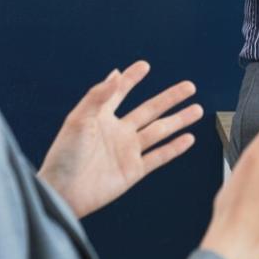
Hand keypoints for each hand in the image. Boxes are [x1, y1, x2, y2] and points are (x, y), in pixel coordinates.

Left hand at [38, 62, 201, 218]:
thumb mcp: (78, 120)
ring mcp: (127, 151)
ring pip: (159, 131)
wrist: (62, 193)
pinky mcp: (133, 170)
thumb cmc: (63, 157)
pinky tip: (188, 139)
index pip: (120, 92)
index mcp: (101, 117)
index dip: (132, 78)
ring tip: (196, 109)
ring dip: (178, 120)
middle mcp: (118, 132)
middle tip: (189, 86)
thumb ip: (98, 96)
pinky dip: (174, 148)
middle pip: (150, 110)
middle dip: (170, 98)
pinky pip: (159, 157)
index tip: (144, 66)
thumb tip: (115, 74)